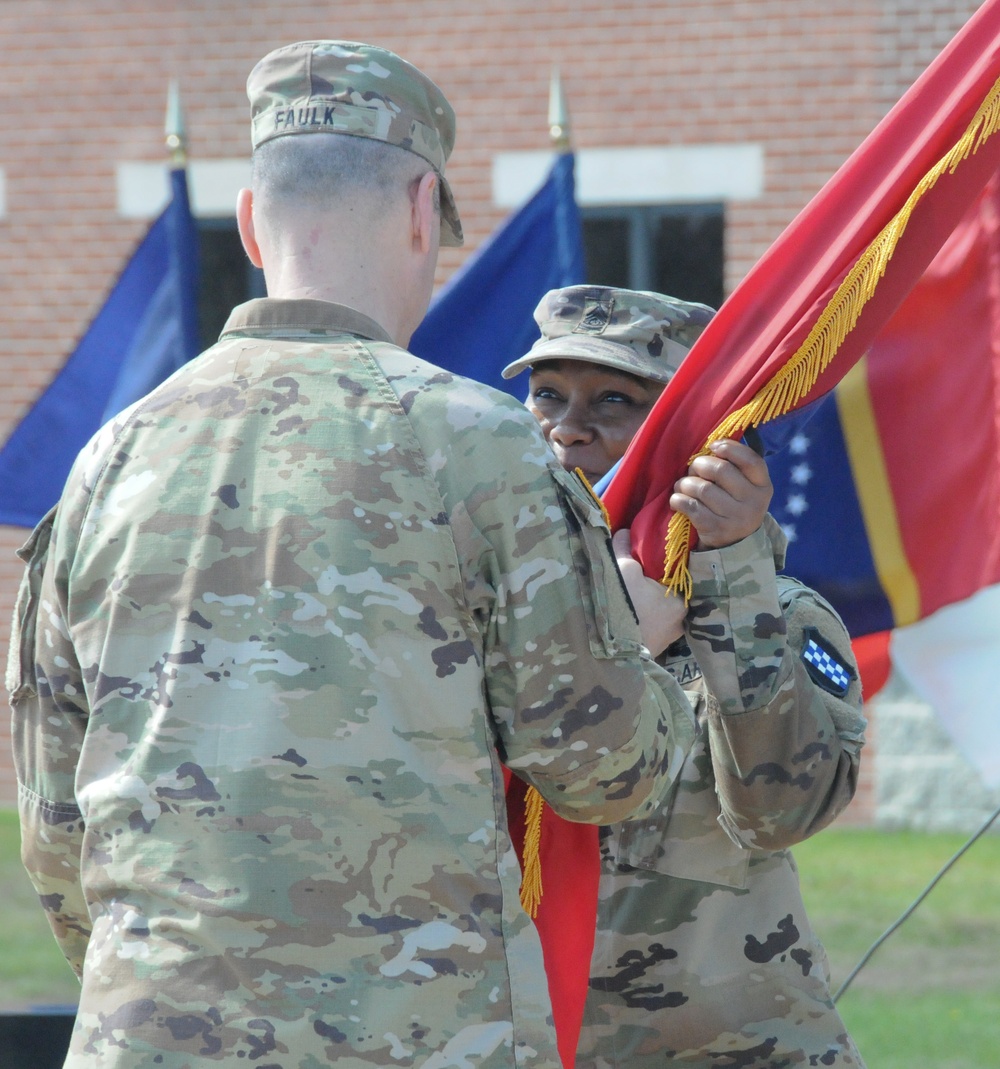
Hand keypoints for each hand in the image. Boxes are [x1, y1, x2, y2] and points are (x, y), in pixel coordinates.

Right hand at [612, 528, 685, 656]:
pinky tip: (630, 611)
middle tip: (638, 574)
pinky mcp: (656, 647)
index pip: (676, 574)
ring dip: (649, 603)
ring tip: (631, 593)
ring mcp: (670, 637)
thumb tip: (625, 531)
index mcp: (680, 600)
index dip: (661, 564)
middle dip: (654, 585)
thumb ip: (624, 547)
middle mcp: (681, 620)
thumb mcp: (622, 570)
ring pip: (660, 610)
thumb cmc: (621, 607)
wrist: (608, 652)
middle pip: (667, 594)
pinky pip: (653, 625)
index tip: (649, 557)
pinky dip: (644, 617)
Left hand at [670, 439, 771, 549]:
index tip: (713, 446)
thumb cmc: (734, 504)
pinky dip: (678, 499)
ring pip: (702, 488)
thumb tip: (712, 445)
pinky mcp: (715, 530)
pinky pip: (690, 506)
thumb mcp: (746, 487)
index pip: (751, 461)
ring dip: (685, 483)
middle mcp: (753, 502)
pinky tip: (678, 500)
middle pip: (720, 470)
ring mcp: (735, 518)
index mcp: (763, 486)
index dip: (730, 448)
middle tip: (693, 469)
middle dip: (700, 465)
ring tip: (683, 485)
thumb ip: (736, 467)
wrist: (734, 544)